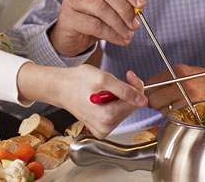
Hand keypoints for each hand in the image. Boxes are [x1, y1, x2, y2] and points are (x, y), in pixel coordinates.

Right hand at [17, 63, 146, 137]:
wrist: (60, 88)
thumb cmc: (78, 81)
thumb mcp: (103, 79)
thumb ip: (125, 90)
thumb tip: (143, 101)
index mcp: (106, 117)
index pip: (135, 103)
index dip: (136, 86)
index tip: (129, 75)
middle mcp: (105, 128)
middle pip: (131, 107)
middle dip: (128, 92)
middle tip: (118, 80)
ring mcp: (103, 129)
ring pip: (125, 110)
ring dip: (121, 97)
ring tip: (106, 90)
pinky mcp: (101, 128)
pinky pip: (117, 114)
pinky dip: (115, 103)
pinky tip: (105, 97)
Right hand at [49, 0, 146, 56]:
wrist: (73, 34)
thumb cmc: (95, 15)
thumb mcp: (114, 4)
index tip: (142, 4)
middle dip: (126, 9)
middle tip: (136, 23)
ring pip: (101, 8)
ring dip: (119, 23)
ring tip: (129, 34)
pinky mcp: (68, 17)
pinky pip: (93, 25)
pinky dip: (111, 34)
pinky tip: (120, 39)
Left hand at [146, 64, 204, 113]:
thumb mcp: (191, 71)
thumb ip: (173, 76)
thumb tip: (154, 85)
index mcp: (179, 71)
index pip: (152, 83)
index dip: (151, 90)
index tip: (152, 93)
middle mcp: (181, 84)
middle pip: (154, 98)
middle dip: (155, 102)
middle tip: (161, 102)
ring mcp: (186, 98)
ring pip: (163, 109)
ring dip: (166, 109)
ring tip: (178, 104)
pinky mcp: (191, 110)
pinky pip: (174, 116)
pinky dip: (175, 115)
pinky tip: (184, 110)